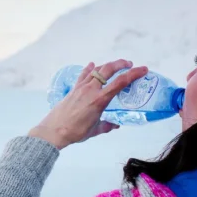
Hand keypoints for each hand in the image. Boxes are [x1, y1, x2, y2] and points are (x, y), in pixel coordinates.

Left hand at [28, 59, 148, 149]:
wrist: (54, 131)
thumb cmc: (75, 132)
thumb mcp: (95, 130)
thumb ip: (107, 126)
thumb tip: (116, 124)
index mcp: (100, 100)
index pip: (120, 82)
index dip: (133, 74)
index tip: (143, 69)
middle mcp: (91, 90)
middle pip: (108, 69)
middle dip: (120, 64)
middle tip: (129, 64)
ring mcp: (81, 87)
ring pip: (96, 70)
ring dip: (107, 65)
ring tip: (115, 65)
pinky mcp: (73, 89)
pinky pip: (83, 75)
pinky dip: (89, 69)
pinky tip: (92, 65)